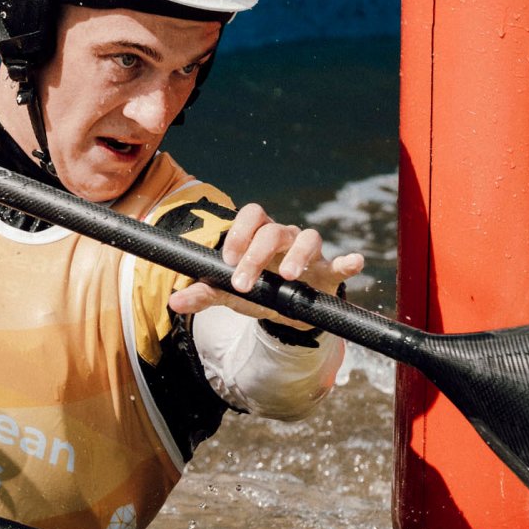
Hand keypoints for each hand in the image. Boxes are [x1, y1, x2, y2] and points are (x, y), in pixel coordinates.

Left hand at [166, 203, 365, 327]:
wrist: (286, 312)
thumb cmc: (257, 292)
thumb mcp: (230, 294)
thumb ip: (204, 294)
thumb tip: (174, 301)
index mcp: (259, 235)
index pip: (252, 215)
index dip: (239, 232)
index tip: (227, 260)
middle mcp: (285, 237)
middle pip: (274, 230)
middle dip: (256, 255)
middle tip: (244, 284)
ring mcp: (309, 252)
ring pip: (307, 237)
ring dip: (297, 254)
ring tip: (287, 276)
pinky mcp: (328, 272)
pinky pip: (340, 262)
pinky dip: (348, 262)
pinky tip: (354, 262)